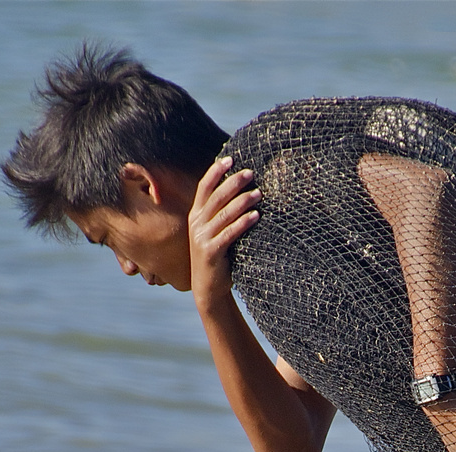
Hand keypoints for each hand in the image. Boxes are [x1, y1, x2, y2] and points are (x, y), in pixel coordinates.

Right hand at [188, 157, 260, 310]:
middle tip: (250, 173)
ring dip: (242, 202)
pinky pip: (229, 234)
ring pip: (223, 214)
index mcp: (196, 216)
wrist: (208, 288)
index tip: (230, 159)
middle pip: (216, 197)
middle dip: (233, 183)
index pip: (203, 188)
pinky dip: (243, 223)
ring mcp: (202, 238)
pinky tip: (256, 216)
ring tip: (259, 194)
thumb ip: (222, 214)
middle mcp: (196, 224)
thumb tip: (242, 192)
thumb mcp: (214, 232)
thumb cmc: (217, 256)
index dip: (215, 172)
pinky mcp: (211, 252)